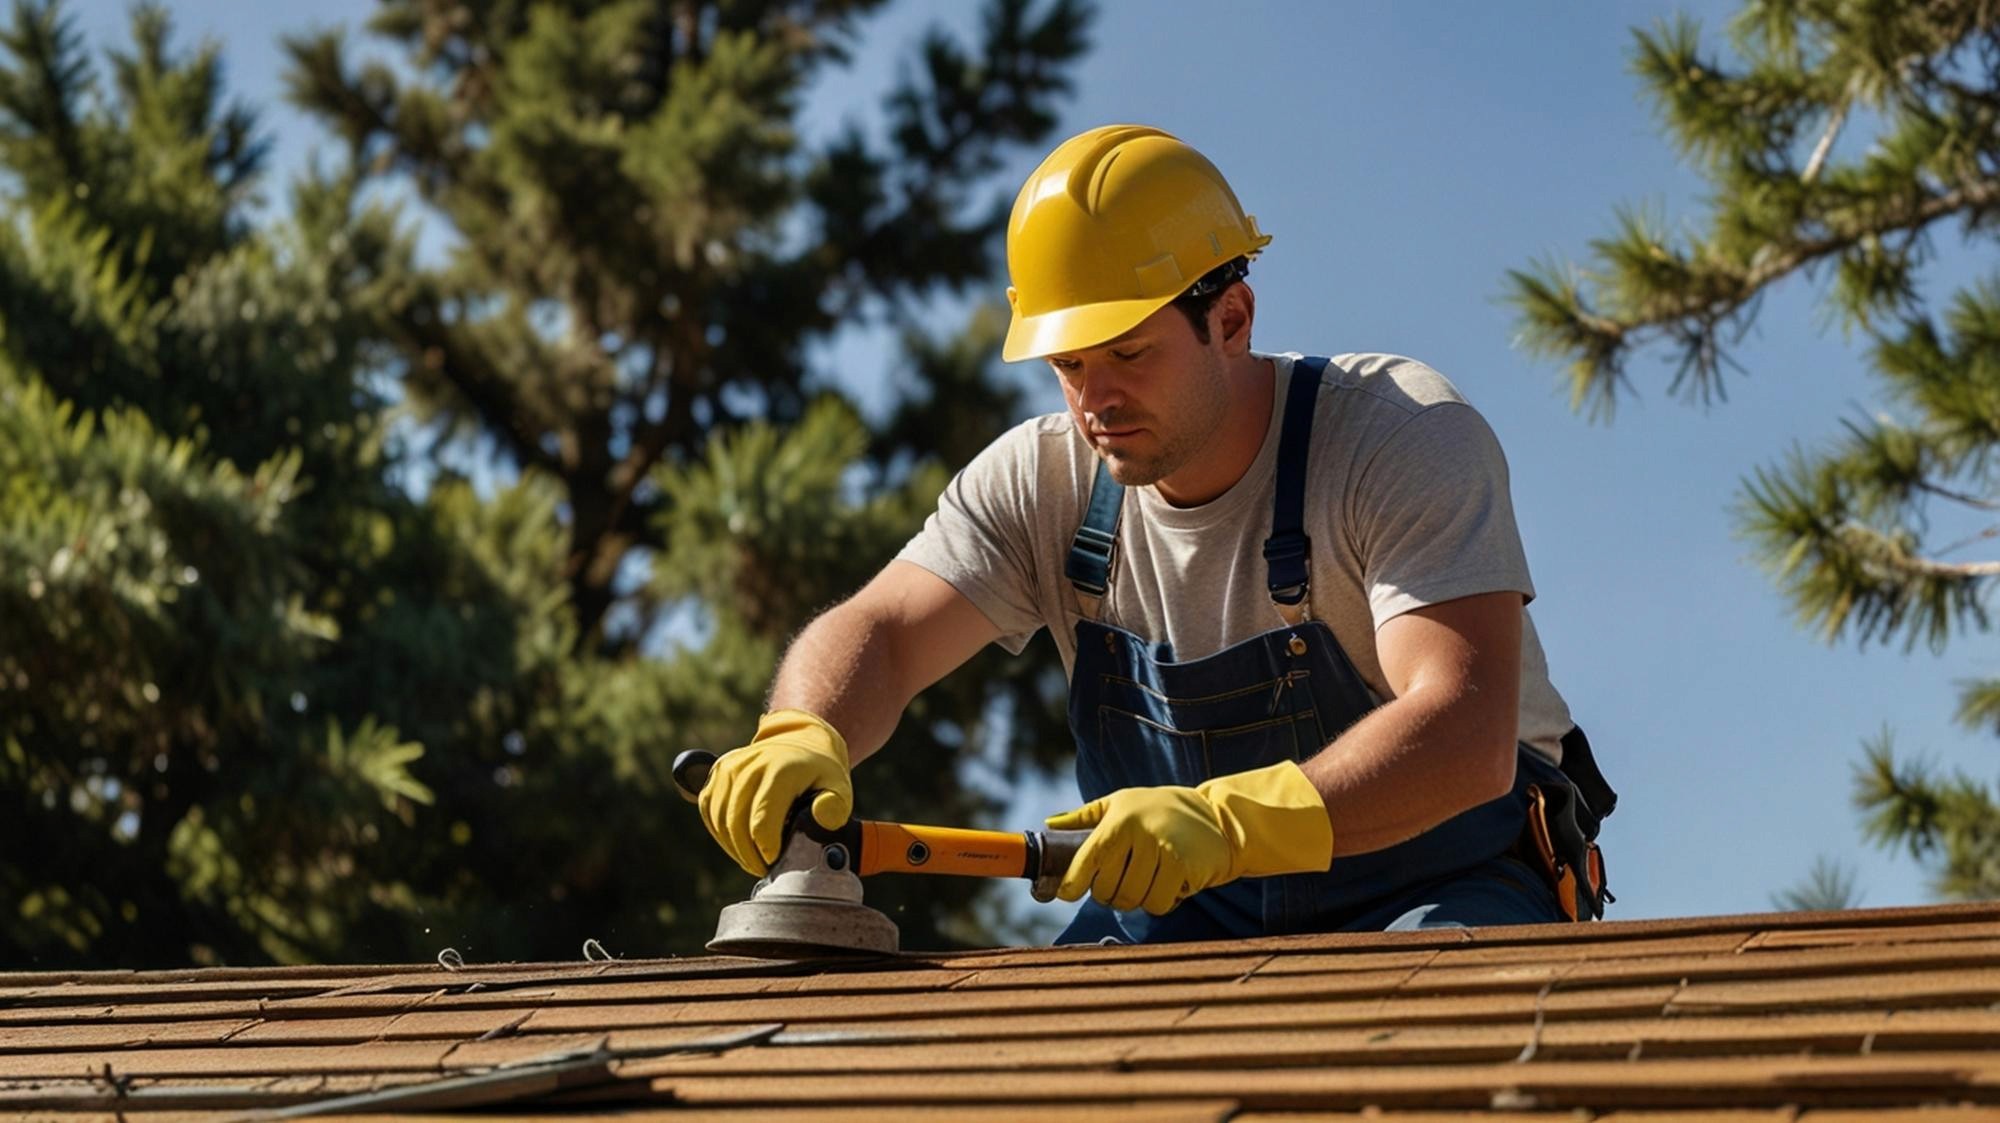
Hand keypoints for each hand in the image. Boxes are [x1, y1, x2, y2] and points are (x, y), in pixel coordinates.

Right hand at [699, 710, 851, 876]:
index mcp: (781, 770)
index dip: (766, 849)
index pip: (761, 821)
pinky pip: (710, 810)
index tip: (777, 861)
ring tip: (753, 859)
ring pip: (720, 820)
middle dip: (749, 855)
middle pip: (737, 823)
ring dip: (733, 847)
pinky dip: (721, 832)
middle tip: (764, 868)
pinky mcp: (718, 772)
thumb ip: (834, 807)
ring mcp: (730, 766)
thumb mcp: (839, 787)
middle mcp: (751, 765)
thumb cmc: (820, 773)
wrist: (801, 742)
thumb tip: (821, 818)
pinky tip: (739, 843)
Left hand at [1045, 761, 1332, 914]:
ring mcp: (1163, 851)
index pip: (1088, 860)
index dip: (1074, 883)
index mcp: (1119, 819)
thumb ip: (1084, 817)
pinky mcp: (1183, 868)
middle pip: (1109, 889)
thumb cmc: (1160, 809)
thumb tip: (1049, 825)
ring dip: (1136, 899)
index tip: (1068, 893)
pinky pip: (1159, 904)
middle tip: (1120, 884)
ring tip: (1146, 880)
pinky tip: (1167, 883)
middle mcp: (1139, 833)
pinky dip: (1160, 901)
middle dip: (1110, 894)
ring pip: (1134, 900)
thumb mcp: (1120, 803)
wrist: (1218, 816)